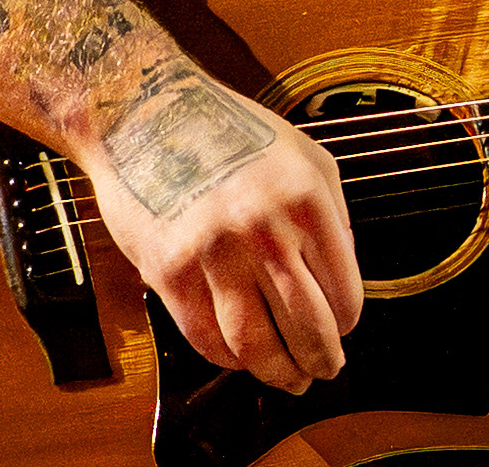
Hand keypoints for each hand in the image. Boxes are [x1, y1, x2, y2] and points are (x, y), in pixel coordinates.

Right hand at [83, 75, 361, 393]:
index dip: (346, 323)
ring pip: (257, 347)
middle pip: (308, 330)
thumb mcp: (301, 152)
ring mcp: (212, 252)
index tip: (340, 328)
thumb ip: (331, 213)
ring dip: (278, 373)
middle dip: (321, 361)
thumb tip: (341, 277)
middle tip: (322, 370)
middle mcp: (262, 227)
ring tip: (287, 376)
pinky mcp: (169, 269)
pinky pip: (205, 337)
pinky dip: (226, 357)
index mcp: (303, 199)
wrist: (142, 110)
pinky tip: (237, 353)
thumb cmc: (221, 125)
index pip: (345, 296)